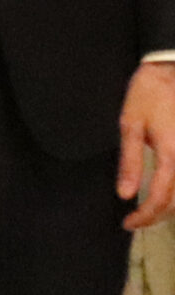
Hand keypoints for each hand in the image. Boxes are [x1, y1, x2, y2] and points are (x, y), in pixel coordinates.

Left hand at [117, 60, 174, 229]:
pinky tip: (167, 191)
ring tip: (150, 210)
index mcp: (172, 154)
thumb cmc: (148, 95)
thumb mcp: (130, 126)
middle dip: (158, 215)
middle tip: (136, 219)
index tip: (128, 223)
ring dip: (172, 206)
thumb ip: (130, 162)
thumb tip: (125, 194)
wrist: (172, 71)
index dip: (145, 216)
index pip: (161, 198)